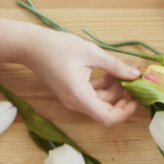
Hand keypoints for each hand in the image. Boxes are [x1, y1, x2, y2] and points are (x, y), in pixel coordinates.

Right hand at [20, 24, 139, 126]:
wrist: (28, 45)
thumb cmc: (56, 46)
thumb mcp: (90, 52)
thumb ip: (115, 66)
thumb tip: (135, 74)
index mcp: (79, 96)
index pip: (107, 118)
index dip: (124, 112)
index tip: (136, 100)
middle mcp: (76, 103)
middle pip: (106, 111)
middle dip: (123, 99)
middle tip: (134, 84)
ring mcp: (73, 100)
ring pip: (101, 103)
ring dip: (115, 91)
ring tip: (124, 73)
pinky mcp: (72, 94)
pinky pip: (93, 96)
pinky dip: (104, 87)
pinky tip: (111, 73)